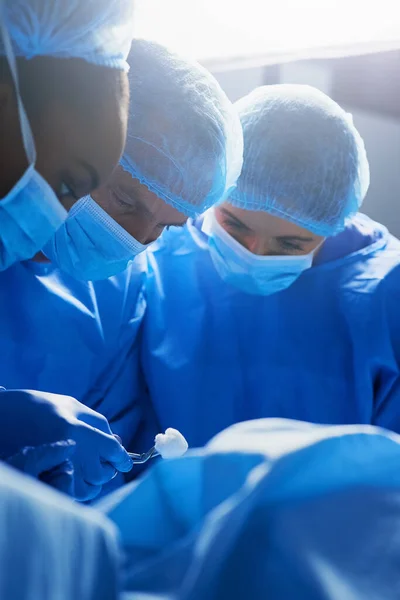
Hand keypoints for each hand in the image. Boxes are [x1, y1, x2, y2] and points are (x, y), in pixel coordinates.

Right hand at [0, 389, 132, 499]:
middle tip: (99, 458)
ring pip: (89, 490)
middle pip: (103, 474)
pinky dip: (76, 489)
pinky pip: (70, 495)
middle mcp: (70, 454)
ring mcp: (56, 470)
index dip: (123, 459)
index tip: (124, 461)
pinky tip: (72, 475)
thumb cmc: (41, 407)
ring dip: (92, 481)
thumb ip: (100, 423)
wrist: (3, 416)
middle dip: (106, 468)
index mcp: (79, 431)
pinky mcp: (45, 481)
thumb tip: (117, 442)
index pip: (114, 452)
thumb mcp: (73, 406)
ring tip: (85, 468)